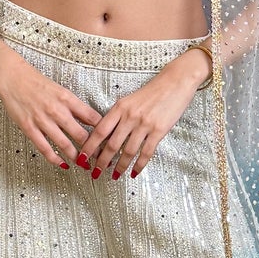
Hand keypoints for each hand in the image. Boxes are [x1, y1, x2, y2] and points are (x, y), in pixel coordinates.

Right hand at [0, 38, 99, 169]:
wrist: (13, 77)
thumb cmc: (36, 83)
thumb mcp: (61, 90)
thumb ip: (75, 106)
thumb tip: (91, 121)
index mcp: (68, 99)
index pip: (92, 118)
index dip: (103, 132)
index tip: (108, 141)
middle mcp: (57, 110)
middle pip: (81, 135)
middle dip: (92, 150)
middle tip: (99, 158)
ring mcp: (43, 120)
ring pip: (65, 144)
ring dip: (76, 157)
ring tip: (83, 165)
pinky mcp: (29, 128)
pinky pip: (44, 148)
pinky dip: (55, 159)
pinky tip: (62, 164)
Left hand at [84, 49, 210, 181]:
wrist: (176, 81)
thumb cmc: (153, 91)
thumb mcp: (130, 100)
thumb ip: (118, 115)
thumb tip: (106, 135)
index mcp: (119, 107)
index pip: (100, 131)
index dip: (90, 147)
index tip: (83, 158)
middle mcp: (129, 116)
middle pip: (111, 144)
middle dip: (102, 162)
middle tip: (96, 173)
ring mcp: (144, 124)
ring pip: (128, 151)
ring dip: (120, 166)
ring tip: (114, 176)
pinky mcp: (158, 130)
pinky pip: (146, 152)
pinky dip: (139, 165)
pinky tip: (134, 172)